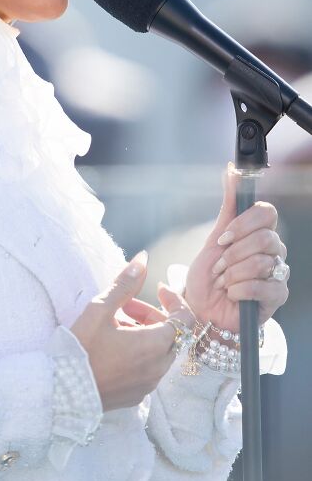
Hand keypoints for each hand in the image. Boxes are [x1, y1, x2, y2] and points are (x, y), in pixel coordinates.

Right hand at [70, 251, 194, 411]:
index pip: (185, 317)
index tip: (157, 289)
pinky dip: (140, 354)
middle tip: (125, 306)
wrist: (61, 391)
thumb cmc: (81, 348)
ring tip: (115, 326)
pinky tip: (114, 348)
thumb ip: (125, 284)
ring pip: (160, 352)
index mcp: (154, 344)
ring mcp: (148, 385)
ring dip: (146, 334)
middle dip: (153, 315)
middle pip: (171, 334)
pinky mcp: (136, 396)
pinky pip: (148, 369)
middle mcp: (158, 368)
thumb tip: (143, 259)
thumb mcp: (100, 309)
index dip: (174, 299)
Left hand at [184, 162, 289, 331]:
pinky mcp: (278, 296)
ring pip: (263, 262)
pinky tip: (232, 295)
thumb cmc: (208, 276)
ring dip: (233, 274)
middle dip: (233, 254)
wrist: (203, 310)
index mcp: (259, 233)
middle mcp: (273, 250)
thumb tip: (231, 170)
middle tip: (219, 267)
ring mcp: (278, 273)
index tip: (223, 238)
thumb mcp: (214, 239)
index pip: (268, 212)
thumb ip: (228, 206)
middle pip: (266, 238)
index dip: (244, 223)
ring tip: (223, 282)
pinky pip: (265, 286)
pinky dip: (240, 290)